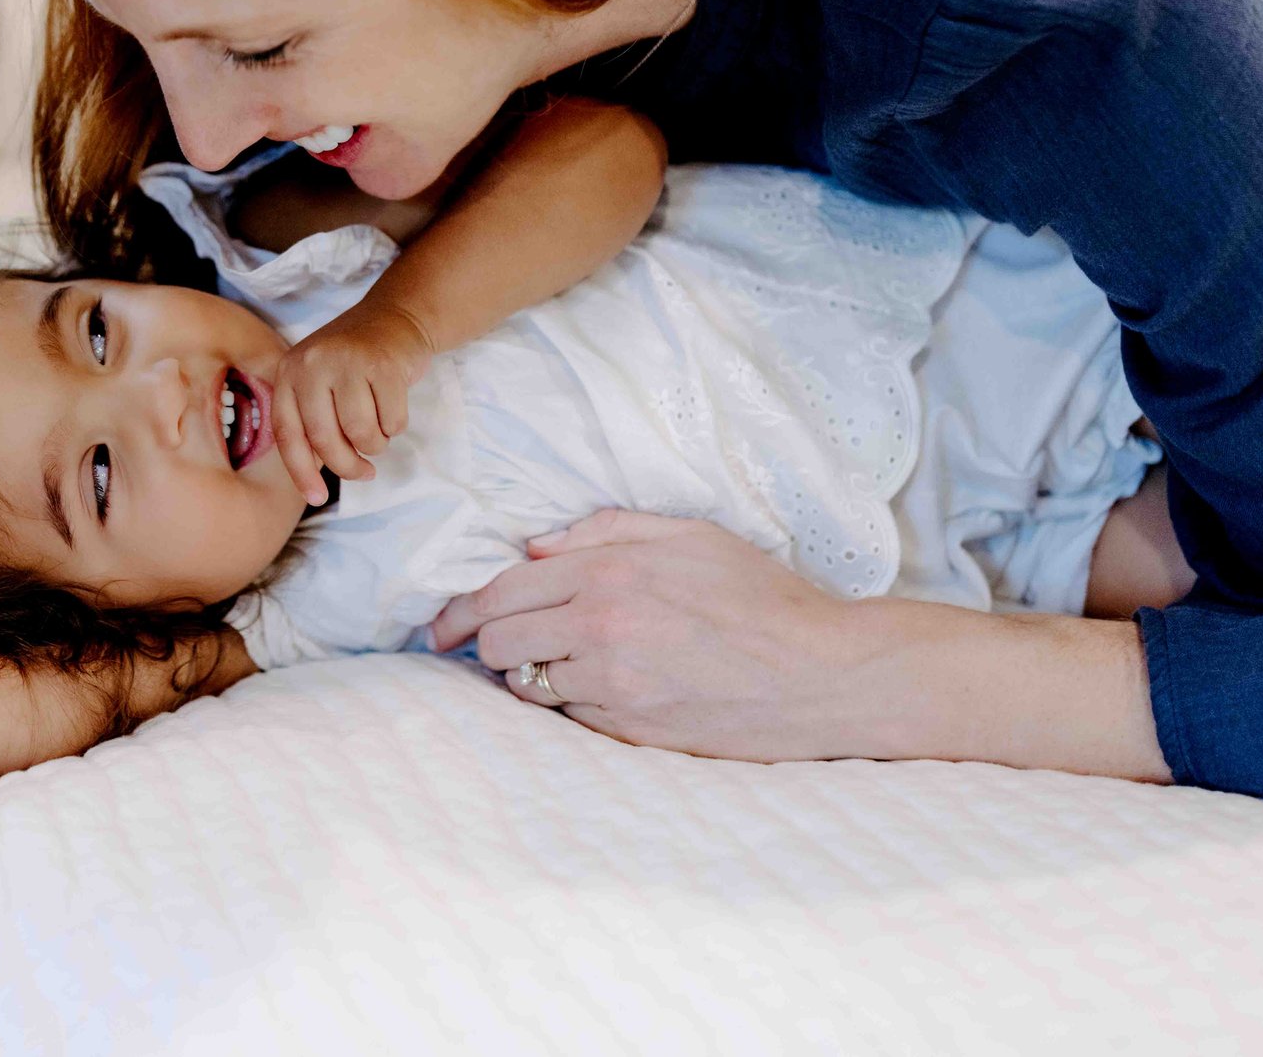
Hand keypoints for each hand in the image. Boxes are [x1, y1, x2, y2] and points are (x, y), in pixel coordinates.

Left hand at [273, 296, 433, 502]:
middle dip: (348, 466)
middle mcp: (311, 364)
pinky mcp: (382, 363)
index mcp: (288, 372)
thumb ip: (310, 422)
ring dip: (375, 445)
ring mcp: (347, 361)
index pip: (288, 433)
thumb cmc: (353, 363)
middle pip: (324, 439)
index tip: (317, 499)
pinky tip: (393, 408)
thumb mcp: (318, 382)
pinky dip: (396, 426)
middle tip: (365, 472)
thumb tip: (313, 485)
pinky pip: (391, 421)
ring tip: (379, 430)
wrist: (394, 317)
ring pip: (360, 433)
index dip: (301, 473)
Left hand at [428, 511, 894, 761]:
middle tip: (485, 645)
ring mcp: (614, 688)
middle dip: (485, 643)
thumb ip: (606, 531)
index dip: (460, 610)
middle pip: (500, 643)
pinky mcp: (631, 732)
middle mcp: (601, 630)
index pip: (501, 592)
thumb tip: (535, 546)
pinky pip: (572, 719)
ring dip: (531, 676)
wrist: (821, 674)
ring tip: (561, 663)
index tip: (440, 625)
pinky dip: (573, 704)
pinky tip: (606, 689)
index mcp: (609, 573)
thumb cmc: (762, 597)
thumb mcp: (691, 535)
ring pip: (529, 687)